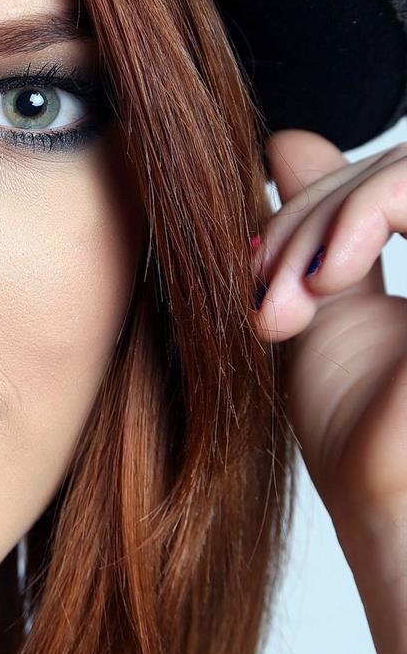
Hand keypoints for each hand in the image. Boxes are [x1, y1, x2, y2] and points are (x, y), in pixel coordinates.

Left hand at [252, 129, 406, 530]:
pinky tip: (327, 277)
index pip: (385, 176)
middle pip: (393, 164)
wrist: (394, 512)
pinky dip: (366, 211)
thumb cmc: (363, 432)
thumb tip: (288, 141)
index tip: (261, 280)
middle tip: (265, 294)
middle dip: (305, 218)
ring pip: (405, 165)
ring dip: (325, 219)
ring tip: (289, 299)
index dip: (309, 210)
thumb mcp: (325, 307)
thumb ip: (322, 230)